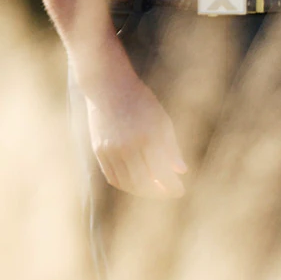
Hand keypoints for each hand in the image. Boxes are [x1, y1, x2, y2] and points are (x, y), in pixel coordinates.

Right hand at [83, 70, 187, 197]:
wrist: (108, 86)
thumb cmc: (140, 101)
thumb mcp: (162, 120)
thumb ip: (171, 147)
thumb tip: (181, 171)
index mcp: (148, 138)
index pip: (163, 174)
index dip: (172, 187)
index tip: (180, 191)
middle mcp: (128, 147)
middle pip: (145, 183)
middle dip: (159, 193)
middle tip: (167, 193)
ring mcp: (111, 150)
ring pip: (127, 183)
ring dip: (142, 191)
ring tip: (153, 190)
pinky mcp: (99, 151)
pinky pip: (112, 177)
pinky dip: (125, 185)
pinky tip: (135, 183)